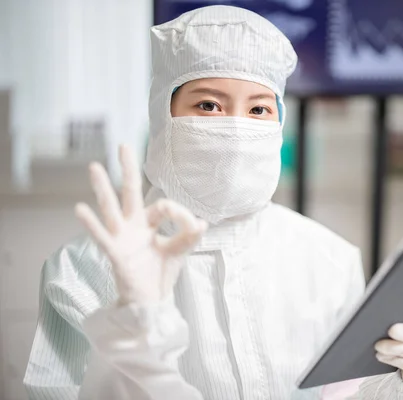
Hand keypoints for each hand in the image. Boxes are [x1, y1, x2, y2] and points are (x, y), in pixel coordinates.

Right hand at [75, 145, 206, 305]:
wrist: (151, 301)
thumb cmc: (160, 274)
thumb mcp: (179, 252)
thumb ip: (188, 237)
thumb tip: (202, 222)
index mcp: (149, 223)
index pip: (163, 205)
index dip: (180, 213)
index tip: (195, 226)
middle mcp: (133, 226)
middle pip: (130, 192)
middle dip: (128, 169)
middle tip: (123, 145)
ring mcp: (122, 238)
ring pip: (111, 208)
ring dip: (103, 188)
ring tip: (94, 167)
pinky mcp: (115, 253)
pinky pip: (102, 237)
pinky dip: (91, 224)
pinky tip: (80, 208)